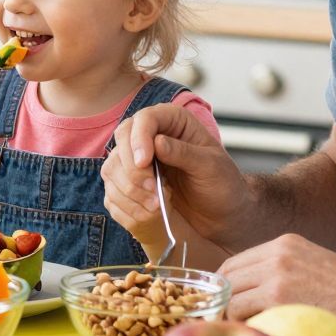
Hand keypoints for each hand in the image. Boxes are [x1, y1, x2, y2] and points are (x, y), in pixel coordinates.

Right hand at [104, 104, 249, 241]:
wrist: (222, 217)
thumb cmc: (222, 186)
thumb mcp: (211, 167)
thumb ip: (184, 153)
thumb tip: (157, 142)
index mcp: (173, 122)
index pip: (144, 119)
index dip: (139, 138)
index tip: (144, 162)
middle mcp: (151, 136)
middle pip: (122, 140)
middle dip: (132, 167)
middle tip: (152, 189)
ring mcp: (137, 161)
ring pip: (113, 167)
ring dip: (129, 188)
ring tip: (157, 206)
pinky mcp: (130, 185)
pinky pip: (113, 191)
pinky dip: (128, 204)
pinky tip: (150, 212)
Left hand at [220, 232, 335, 325]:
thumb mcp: (316, 270)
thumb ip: (285, 275)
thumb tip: (250, 298)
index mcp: (286, 243)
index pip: (235, 264)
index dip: (225, 289)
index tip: (225, 310)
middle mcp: (278, 253)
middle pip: (226, 278)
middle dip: (223, 305)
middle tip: (231, 328)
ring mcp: (277, 273)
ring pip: (230, 299)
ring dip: (236, 320)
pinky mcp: (279, 296)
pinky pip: (241, 315)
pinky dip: (245, 330)